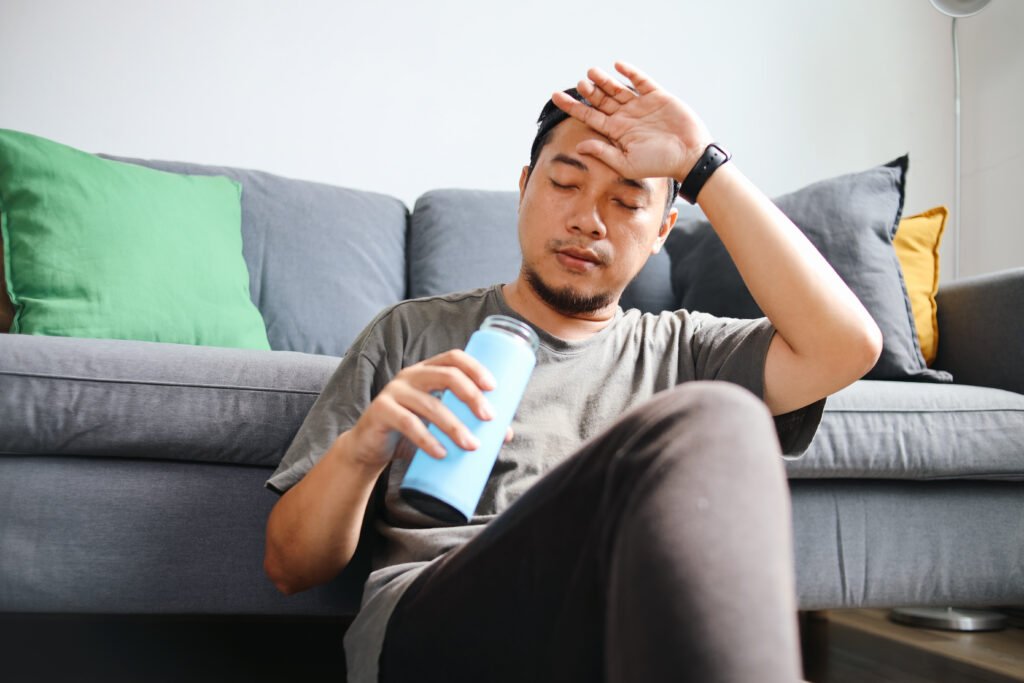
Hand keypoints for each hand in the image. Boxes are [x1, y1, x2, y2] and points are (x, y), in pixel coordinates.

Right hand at [345, 349, 508, 470]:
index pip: (453, 357)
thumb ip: (466, 423)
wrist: (369, 448)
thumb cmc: (410, 432)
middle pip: (446, 375)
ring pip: (430, 404)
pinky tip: (442, 453)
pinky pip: (408, 424)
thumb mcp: (438, 423)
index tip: (494, 387)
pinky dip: (428, 440)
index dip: (475, 368)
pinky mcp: (381, 412)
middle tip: (489, 418)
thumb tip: (505, 435)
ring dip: (454, 426)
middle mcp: (410, 375)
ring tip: (472, 445)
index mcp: (427, 370)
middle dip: (471, 395)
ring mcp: (394, 392)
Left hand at [551, 61, 713, 182]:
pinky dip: (630, 73)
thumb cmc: (659, 164)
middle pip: (601, 100)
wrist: (689, 156)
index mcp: (617, 133)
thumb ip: (603, 152)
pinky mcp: (658, 97)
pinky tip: (618, 66)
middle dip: (589, 91)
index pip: (589, 116)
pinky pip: (641, 81)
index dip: (572, 106)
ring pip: (618, 89)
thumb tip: (579, 146)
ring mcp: (641, 106)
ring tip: (591, 72)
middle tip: (579, 83)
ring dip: (604, 80)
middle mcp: (626, 117)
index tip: (555, 96)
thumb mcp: (626, 163)